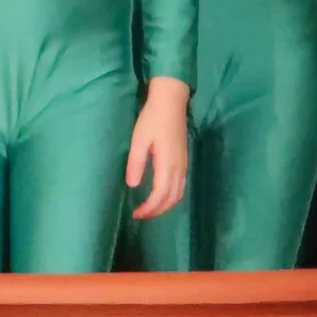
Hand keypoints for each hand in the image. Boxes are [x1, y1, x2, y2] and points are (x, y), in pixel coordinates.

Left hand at [126, 76, 191, 219]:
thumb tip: (132, 185)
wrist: (171, 101)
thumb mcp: (139, 139)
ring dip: (165, 205)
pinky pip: (180, 186)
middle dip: (157, 211)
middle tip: (141, 215)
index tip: (136, 214)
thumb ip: (136, 163)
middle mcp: (179, 167)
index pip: (160, 195)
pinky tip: (160, 194)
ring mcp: (183, 164)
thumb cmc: (152, 118)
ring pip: (178, 194)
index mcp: (167, 164)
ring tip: (149, 209)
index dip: (149, 208)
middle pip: (172, 199)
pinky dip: (171, 196)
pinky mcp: (183, 160)